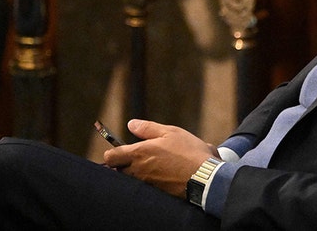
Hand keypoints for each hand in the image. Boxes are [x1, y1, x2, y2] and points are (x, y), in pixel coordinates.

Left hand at [103, 119, 218, 197]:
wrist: (205, 176)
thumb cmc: (189, 151)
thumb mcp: (170, 132)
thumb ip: (147, 128)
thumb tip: (131, 124)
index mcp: (139, 153)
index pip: (111, 157)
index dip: (113, 153)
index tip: (120, 150)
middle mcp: (138, 170)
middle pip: (117, 170)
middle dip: (121, 165)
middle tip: (134, 158)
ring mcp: (146, 183)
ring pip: (129, 179)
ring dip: (134, 173)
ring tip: (148, 166)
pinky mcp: (155, 192)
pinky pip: (142, 187)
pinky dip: (146, 181)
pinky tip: (159, 175)